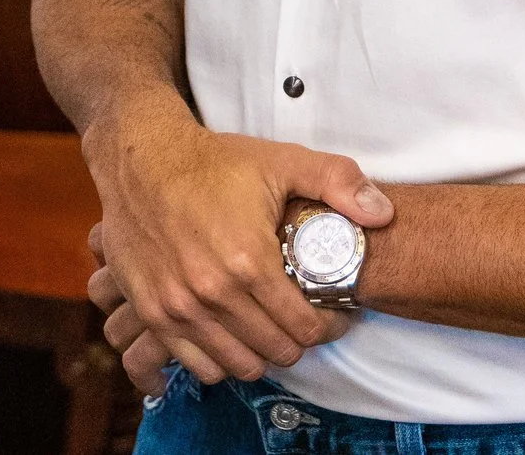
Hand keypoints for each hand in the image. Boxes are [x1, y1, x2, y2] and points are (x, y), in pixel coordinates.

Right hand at [83, 102, 390, 385]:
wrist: (140, 157)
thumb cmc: (214, 161)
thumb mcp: (282, 160)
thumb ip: (339, 183)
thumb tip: (384, 214)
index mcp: (248, 260)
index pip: (306, 327)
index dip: (329, 323)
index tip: (331, 310)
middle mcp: (211, 292)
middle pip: (277, 352)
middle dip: (298, 339)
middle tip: (302, 317)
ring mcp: (177, 307)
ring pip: (239, 366)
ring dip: (260, 352)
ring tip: (268, 325)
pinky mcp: (152, 312)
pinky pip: (197, 365)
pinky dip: (219, 358)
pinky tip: (230, 332)